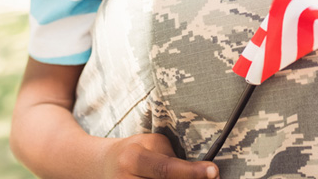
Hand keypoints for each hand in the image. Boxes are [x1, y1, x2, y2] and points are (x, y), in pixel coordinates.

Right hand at [102, 134, 218, 178]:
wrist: (104, 165)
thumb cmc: (134, 150)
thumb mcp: (151, 143)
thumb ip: (172, 156)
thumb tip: (200, 171)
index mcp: (132, 158)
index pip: (166, 169)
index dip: (192, 172)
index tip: (213, 171)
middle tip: (211, 177)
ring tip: (194, 177)